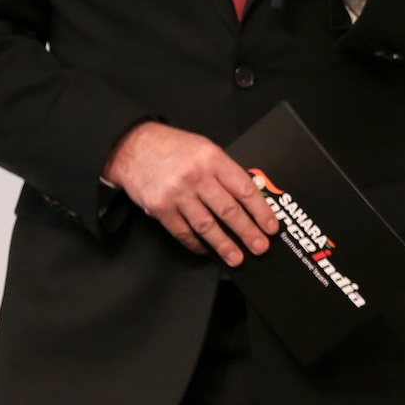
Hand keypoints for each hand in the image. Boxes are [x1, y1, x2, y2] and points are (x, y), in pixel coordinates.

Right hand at [103, 121, 278, 265]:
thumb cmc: (174, 147)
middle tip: (260, 247)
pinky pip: (182, 231)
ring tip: (236, 258)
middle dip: (247, 232)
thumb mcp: (206, 149)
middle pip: (228, 210)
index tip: (271, 227)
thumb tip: (250, 197)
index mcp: (213, 159)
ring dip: (223, 244)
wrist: (133, 146)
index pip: (244, 189)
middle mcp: (196, 177)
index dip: (261, 211)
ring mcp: (177, 194)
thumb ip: (225, 171)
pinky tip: (206, 250)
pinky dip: (195, 243)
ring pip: (206, 225)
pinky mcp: (159, 208)